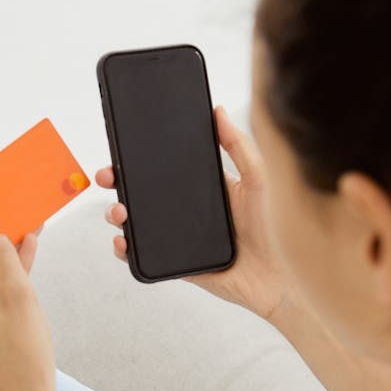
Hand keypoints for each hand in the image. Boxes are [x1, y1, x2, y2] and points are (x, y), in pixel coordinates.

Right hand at [95, 105, 299, 321]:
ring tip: (119, 211)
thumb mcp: (259, 179)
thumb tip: (219, 111)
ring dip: (118, 214)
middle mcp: (190, 210)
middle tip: (108, 175)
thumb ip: (239, 146)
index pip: (167, 166)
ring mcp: (180, 237)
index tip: (123, 145)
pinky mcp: (178, 263)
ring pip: (138, 221)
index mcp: (207, 186)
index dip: (142, 157)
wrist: (282, 279)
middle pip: (143, 192)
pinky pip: (144, 256)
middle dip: (118, 181)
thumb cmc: (279, 229)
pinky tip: (123, 241)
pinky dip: (127, 249)